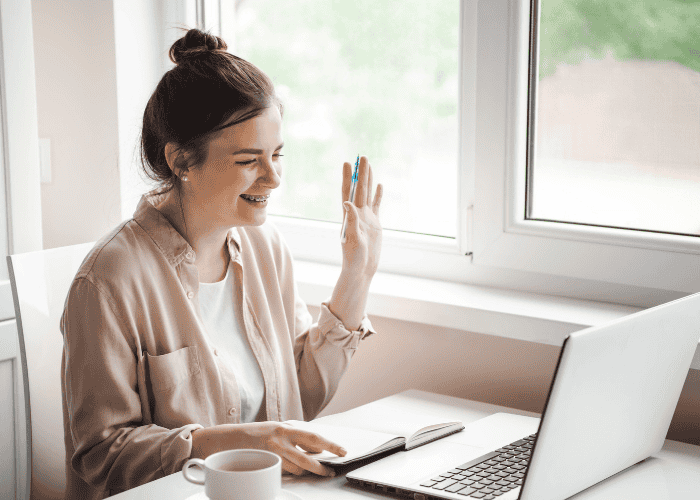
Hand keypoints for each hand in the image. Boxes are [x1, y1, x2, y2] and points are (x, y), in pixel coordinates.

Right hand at [190, 422, 345, 475]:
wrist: (226, 440)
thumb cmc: (254, 434)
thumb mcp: (276, 429)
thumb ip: (295, 436)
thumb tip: (316, 445)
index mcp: (285, 428)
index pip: (314, 437)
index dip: (330, 444)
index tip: (342, 451)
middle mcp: (280, 440)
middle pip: (308, 457)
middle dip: (321, 467)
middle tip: (330, 471)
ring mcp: (271, 454)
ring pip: (297, 468)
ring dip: (306, 471)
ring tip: (312, 472)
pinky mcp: (264, 465)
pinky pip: (284, 473)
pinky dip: (290, 473)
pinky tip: (292, 471)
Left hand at [341, 156, 382, 276]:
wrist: (362, 269)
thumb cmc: (354, 257)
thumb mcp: (352, 239)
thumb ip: (351, 220)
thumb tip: (346, 202)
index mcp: (349, 216)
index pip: (348, 192)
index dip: (348, 178)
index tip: (347, 163)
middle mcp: (356, 214)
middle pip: (360, 189)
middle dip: (361, 173)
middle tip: (362, 156)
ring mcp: (366, 218)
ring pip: (368, 194)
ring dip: (369, 180)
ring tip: (369, 165)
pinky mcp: (374, 224)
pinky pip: (377, 206)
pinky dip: (378, 195)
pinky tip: (379, 185)